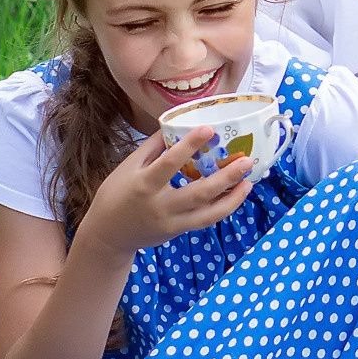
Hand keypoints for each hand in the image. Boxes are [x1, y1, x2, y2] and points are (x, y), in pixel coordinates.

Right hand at [75, 127, 256, 258]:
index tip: (209, 129)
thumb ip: (153, 147)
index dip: (189, 145)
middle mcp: (159, 206)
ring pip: (207, 214)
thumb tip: (177, 124)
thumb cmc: (116, 193)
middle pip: (197, 193)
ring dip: (232, 198)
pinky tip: (237, 194)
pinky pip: (205, 220)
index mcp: (143, 184)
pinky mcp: (178, 232)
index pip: (169, 163)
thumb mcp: (128, 166)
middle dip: (225, 178)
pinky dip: (224, 208)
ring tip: (249, 182)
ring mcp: (171, 222)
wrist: (108, 234)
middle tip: (246, 160)